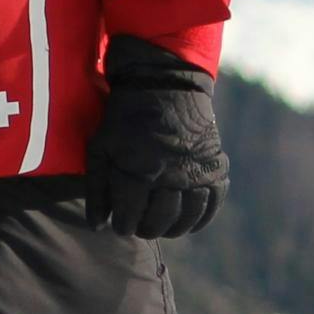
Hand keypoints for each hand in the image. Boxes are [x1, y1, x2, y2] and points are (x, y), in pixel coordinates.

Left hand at [87, 36, 226, 239]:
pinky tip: (189, 221)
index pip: (130, 216)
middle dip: (145, 228)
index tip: (120, 225)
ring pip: (187, 217)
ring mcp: (196, 171)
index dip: (123, 226)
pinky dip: (201, 218)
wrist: (163, 85)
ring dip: (173, 228)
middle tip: (139, 226)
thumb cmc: (124, 119)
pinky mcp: (215, 166)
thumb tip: (97, 225)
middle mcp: (170, 174)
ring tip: (162, 226)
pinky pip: (213, 203)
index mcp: (138, 170)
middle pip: (159, 221)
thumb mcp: (101, 148)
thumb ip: (97, 189)